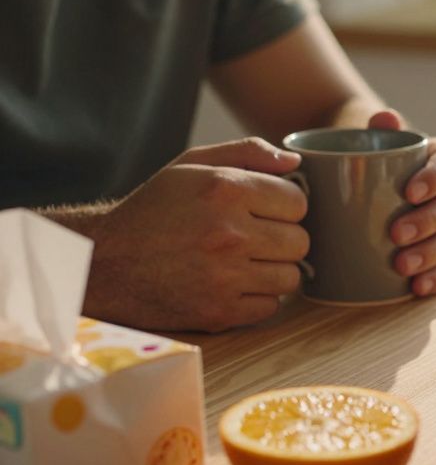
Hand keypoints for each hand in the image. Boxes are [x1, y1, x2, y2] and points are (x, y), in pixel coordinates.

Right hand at [81, 138, 308, 332]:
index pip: (298, 202)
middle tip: (254, 238)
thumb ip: (247, 152)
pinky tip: (233, 284)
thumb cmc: (155, 209)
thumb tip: (295, 160)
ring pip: (291, 277)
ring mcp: (224, 276)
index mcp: (225, 190)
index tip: (266, 211)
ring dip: (273, 270)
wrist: (105, 261)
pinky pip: (271, 307)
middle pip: (300, 242)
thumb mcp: (191, 165)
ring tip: (244, 261)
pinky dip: (258, 298)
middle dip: (282, 238)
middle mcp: (228, 233)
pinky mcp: (218, 312)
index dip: (285, 206)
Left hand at [367, 111, 435, 296]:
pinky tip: (417, 287)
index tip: (410, 191)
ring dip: (433, 253)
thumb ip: (377, 129)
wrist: (361, 185)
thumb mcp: (370, 141)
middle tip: (396, 233)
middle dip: (429, 221)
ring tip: (402, 265)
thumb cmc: (369, 161)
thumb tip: (385, 118)